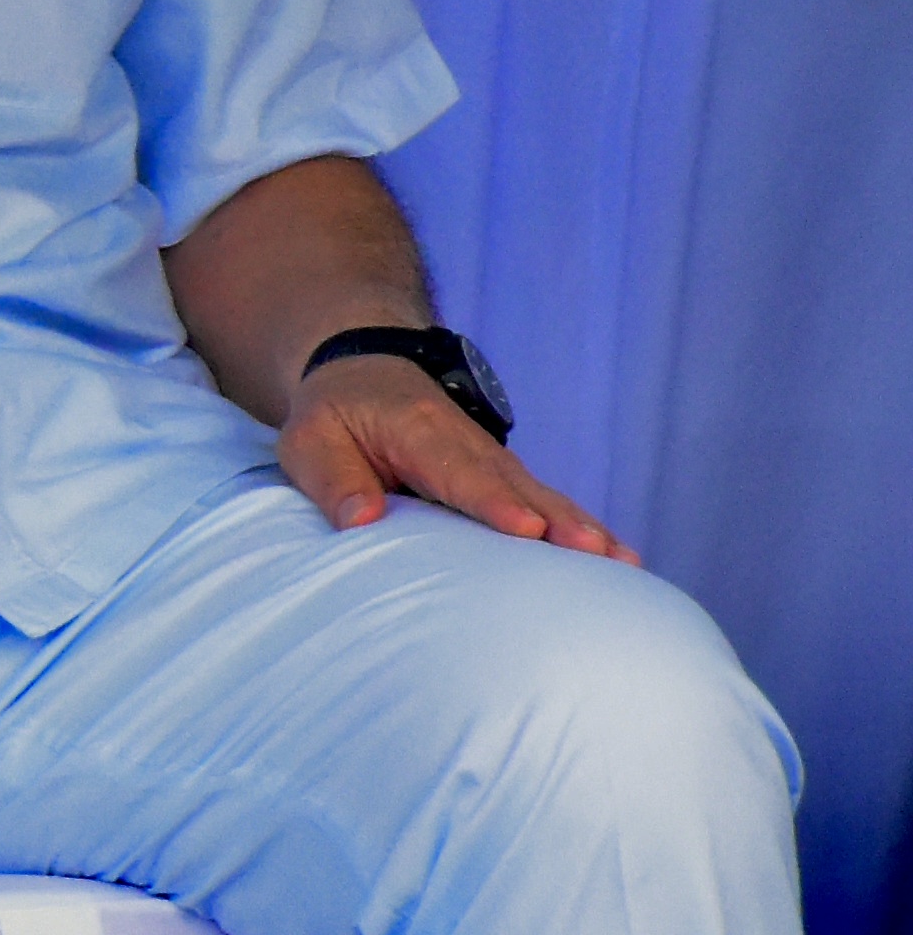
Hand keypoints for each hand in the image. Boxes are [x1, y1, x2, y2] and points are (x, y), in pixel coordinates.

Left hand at [285, 355, 632, 561]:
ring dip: (582, 528)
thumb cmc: (334, 415)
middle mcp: (469, 445)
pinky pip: (547, 503)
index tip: (527, 528)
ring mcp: (495, 462)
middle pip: (518, 487)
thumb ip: (333, 480)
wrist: (364, 372)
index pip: (460, 471)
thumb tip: (360, 521)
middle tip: (597, 553)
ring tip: (624, 563)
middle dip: (559, 521)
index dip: (494, 502)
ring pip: (545, 496)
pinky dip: (580, 528)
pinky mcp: (505, 479)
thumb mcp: (311, 441)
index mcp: (419, 431)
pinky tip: (619, 560)